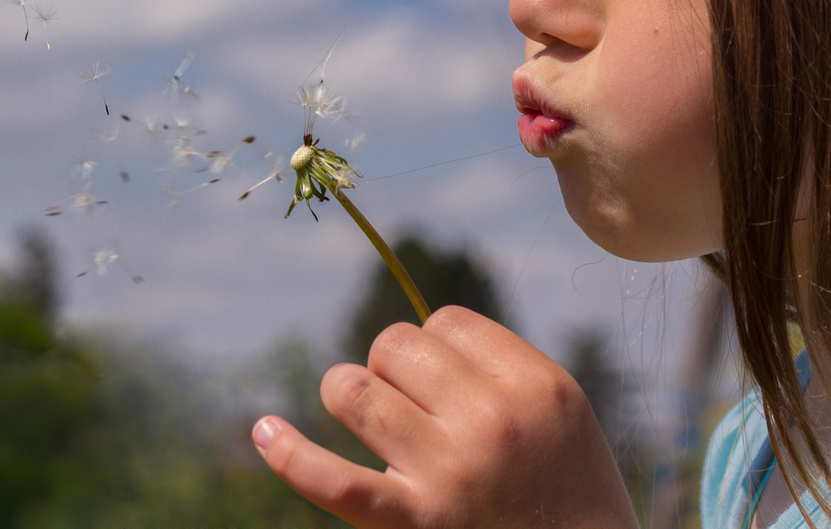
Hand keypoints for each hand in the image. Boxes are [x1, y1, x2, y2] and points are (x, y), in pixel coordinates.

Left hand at [253, 306, 636, 528]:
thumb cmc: (567, 496)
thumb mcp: (558, 415)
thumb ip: (497, 369)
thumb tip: (411, 336)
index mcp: (535, 385)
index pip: (446, 322)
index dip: (434, 349)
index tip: (447, 386)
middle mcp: (493, 421)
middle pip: (394, 345)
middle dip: (389, 369)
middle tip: (411, 411)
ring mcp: (449, 474)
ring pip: (355, 392)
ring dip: (348, 398)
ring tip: (364, 420)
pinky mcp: (413, 525)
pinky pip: (335, 480)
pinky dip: (289, 454)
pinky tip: (264, 430)